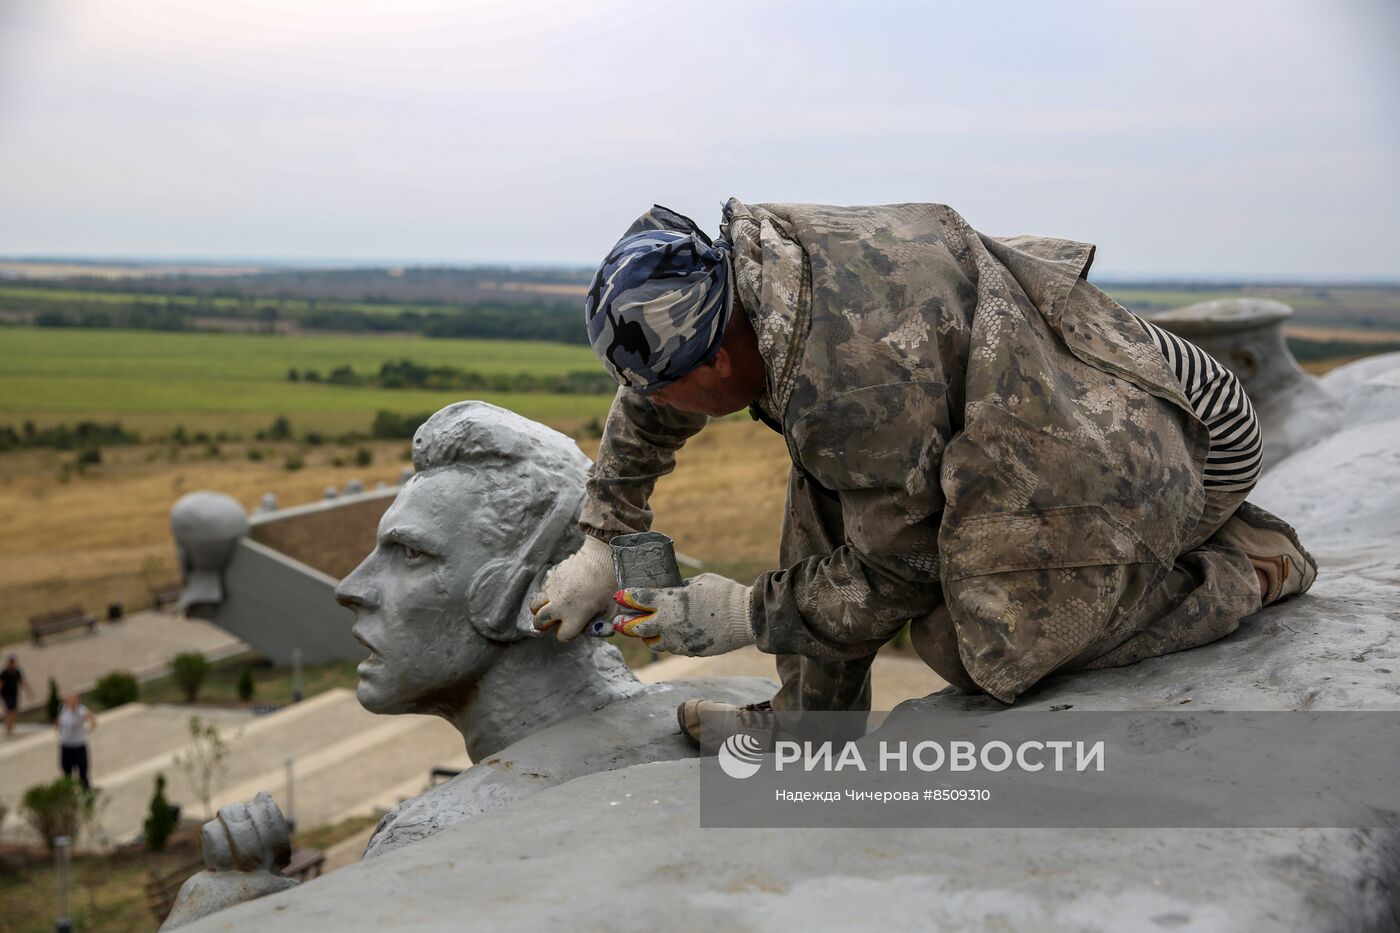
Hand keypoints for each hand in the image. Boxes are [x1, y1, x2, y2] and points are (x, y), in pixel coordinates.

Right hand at [530, 536, 616, 640]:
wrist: (603, 556)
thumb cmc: (611, 584)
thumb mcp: (612, 610)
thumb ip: (601, 625)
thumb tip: (593, 632)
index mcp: (574, 617)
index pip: (562, 636)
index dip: (566, 634)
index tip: (572, 628)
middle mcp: (559, 606)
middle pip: (540, 623)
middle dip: (544, 625)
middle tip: (552, 622)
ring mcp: (552, 591)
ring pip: (534, 606)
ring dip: (539, 610)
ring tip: (549, 608)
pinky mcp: (551, 577)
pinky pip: (542, 590)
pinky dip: (546, 594)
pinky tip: (558, 591)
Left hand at [613, 573, 754, 656]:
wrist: (745, 617)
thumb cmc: (724, 593)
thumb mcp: (699, 582)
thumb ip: (681, 588)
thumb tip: (673, 589)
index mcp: (670, 601)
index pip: (639, 599)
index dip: (626, 597)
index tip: (619, 596)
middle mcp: (669, 622)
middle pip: (636, 627)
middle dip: (625, 625)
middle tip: (619, 622)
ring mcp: (679, 639)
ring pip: (652, 642)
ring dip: (646, 636)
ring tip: (643, 632)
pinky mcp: (689, 651)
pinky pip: (671, 648)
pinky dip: (666, 642)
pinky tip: (668, 636)